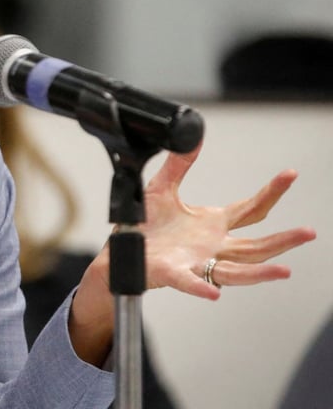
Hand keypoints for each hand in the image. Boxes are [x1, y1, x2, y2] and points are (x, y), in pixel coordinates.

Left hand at [140, 143, 315, 299]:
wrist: (121, 249)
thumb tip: (191, 137)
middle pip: (255, 246)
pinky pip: (190, 282)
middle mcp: (212, 246)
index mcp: (212, 224)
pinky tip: (214, 293)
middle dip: (283, 240)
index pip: (250, 209)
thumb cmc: (144, 224)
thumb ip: (178, 165)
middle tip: (308, 233)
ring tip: (284, 270)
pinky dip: (201, 287)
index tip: (290, 175)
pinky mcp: (173, 273)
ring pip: (235, 271)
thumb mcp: (162, 188)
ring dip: (260, 271)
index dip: (271, 192)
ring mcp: (196, 262)